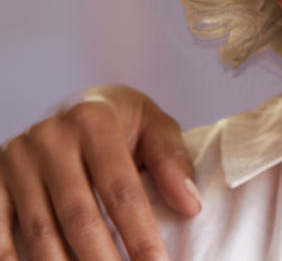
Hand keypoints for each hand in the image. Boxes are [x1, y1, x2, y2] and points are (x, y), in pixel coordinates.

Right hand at [0, 86, 197, 260]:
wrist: (73, 107)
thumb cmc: (123, 124)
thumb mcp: (154, 126)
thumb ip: (172, 162)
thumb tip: (190, 205)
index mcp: (94, 121)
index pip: (121, 189)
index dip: (140, 233)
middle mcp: (51, 138)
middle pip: (79, 215)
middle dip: (103, 259)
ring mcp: (17, 160)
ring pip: (41, 229)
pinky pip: (0, 228)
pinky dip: (12, 258)